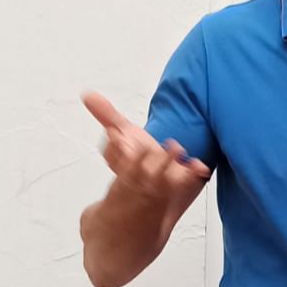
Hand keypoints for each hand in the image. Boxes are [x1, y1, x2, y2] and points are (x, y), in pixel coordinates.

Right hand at [84, 91, 209, 202]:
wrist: (150, 193)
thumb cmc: (135, 159)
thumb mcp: (121, 134)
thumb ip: (106, 114)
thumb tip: (87, 94)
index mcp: (127, 162)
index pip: (115, 155)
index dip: (114, 148)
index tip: (115, 133)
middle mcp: (142, 173)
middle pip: (138, 167)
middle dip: (142, 154)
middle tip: (144, 142)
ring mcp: (162, 180)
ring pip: (162, 174)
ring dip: (168, 161)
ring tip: (175, 146)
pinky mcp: (181, 182)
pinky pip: (188, 179)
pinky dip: (194, 171)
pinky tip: (199, 165)